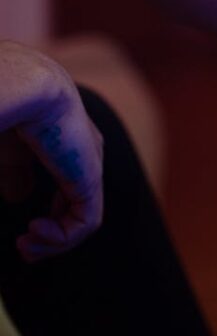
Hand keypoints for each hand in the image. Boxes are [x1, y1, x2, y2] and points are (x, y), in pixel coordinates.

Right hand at [0, 41, 103, 260]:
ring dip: (54, 242)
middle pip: (79, 205)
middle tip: (26, 248)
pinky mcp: (89, 179)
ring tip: (27, 244)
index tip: (22, 233)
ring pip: (83, 219)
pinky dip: (61, 238)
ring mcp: (89, 167)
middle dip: (53, 235)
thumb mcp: (9, 148)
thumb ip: (15, 171)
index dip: (50, 216)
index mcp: (67, 142)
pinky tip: (35, 231)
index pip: (70, 187)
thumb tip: (19, 195)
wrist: (24, 86)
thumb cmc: (8, 107)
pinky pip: (85, 223)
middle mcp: (85, 154)